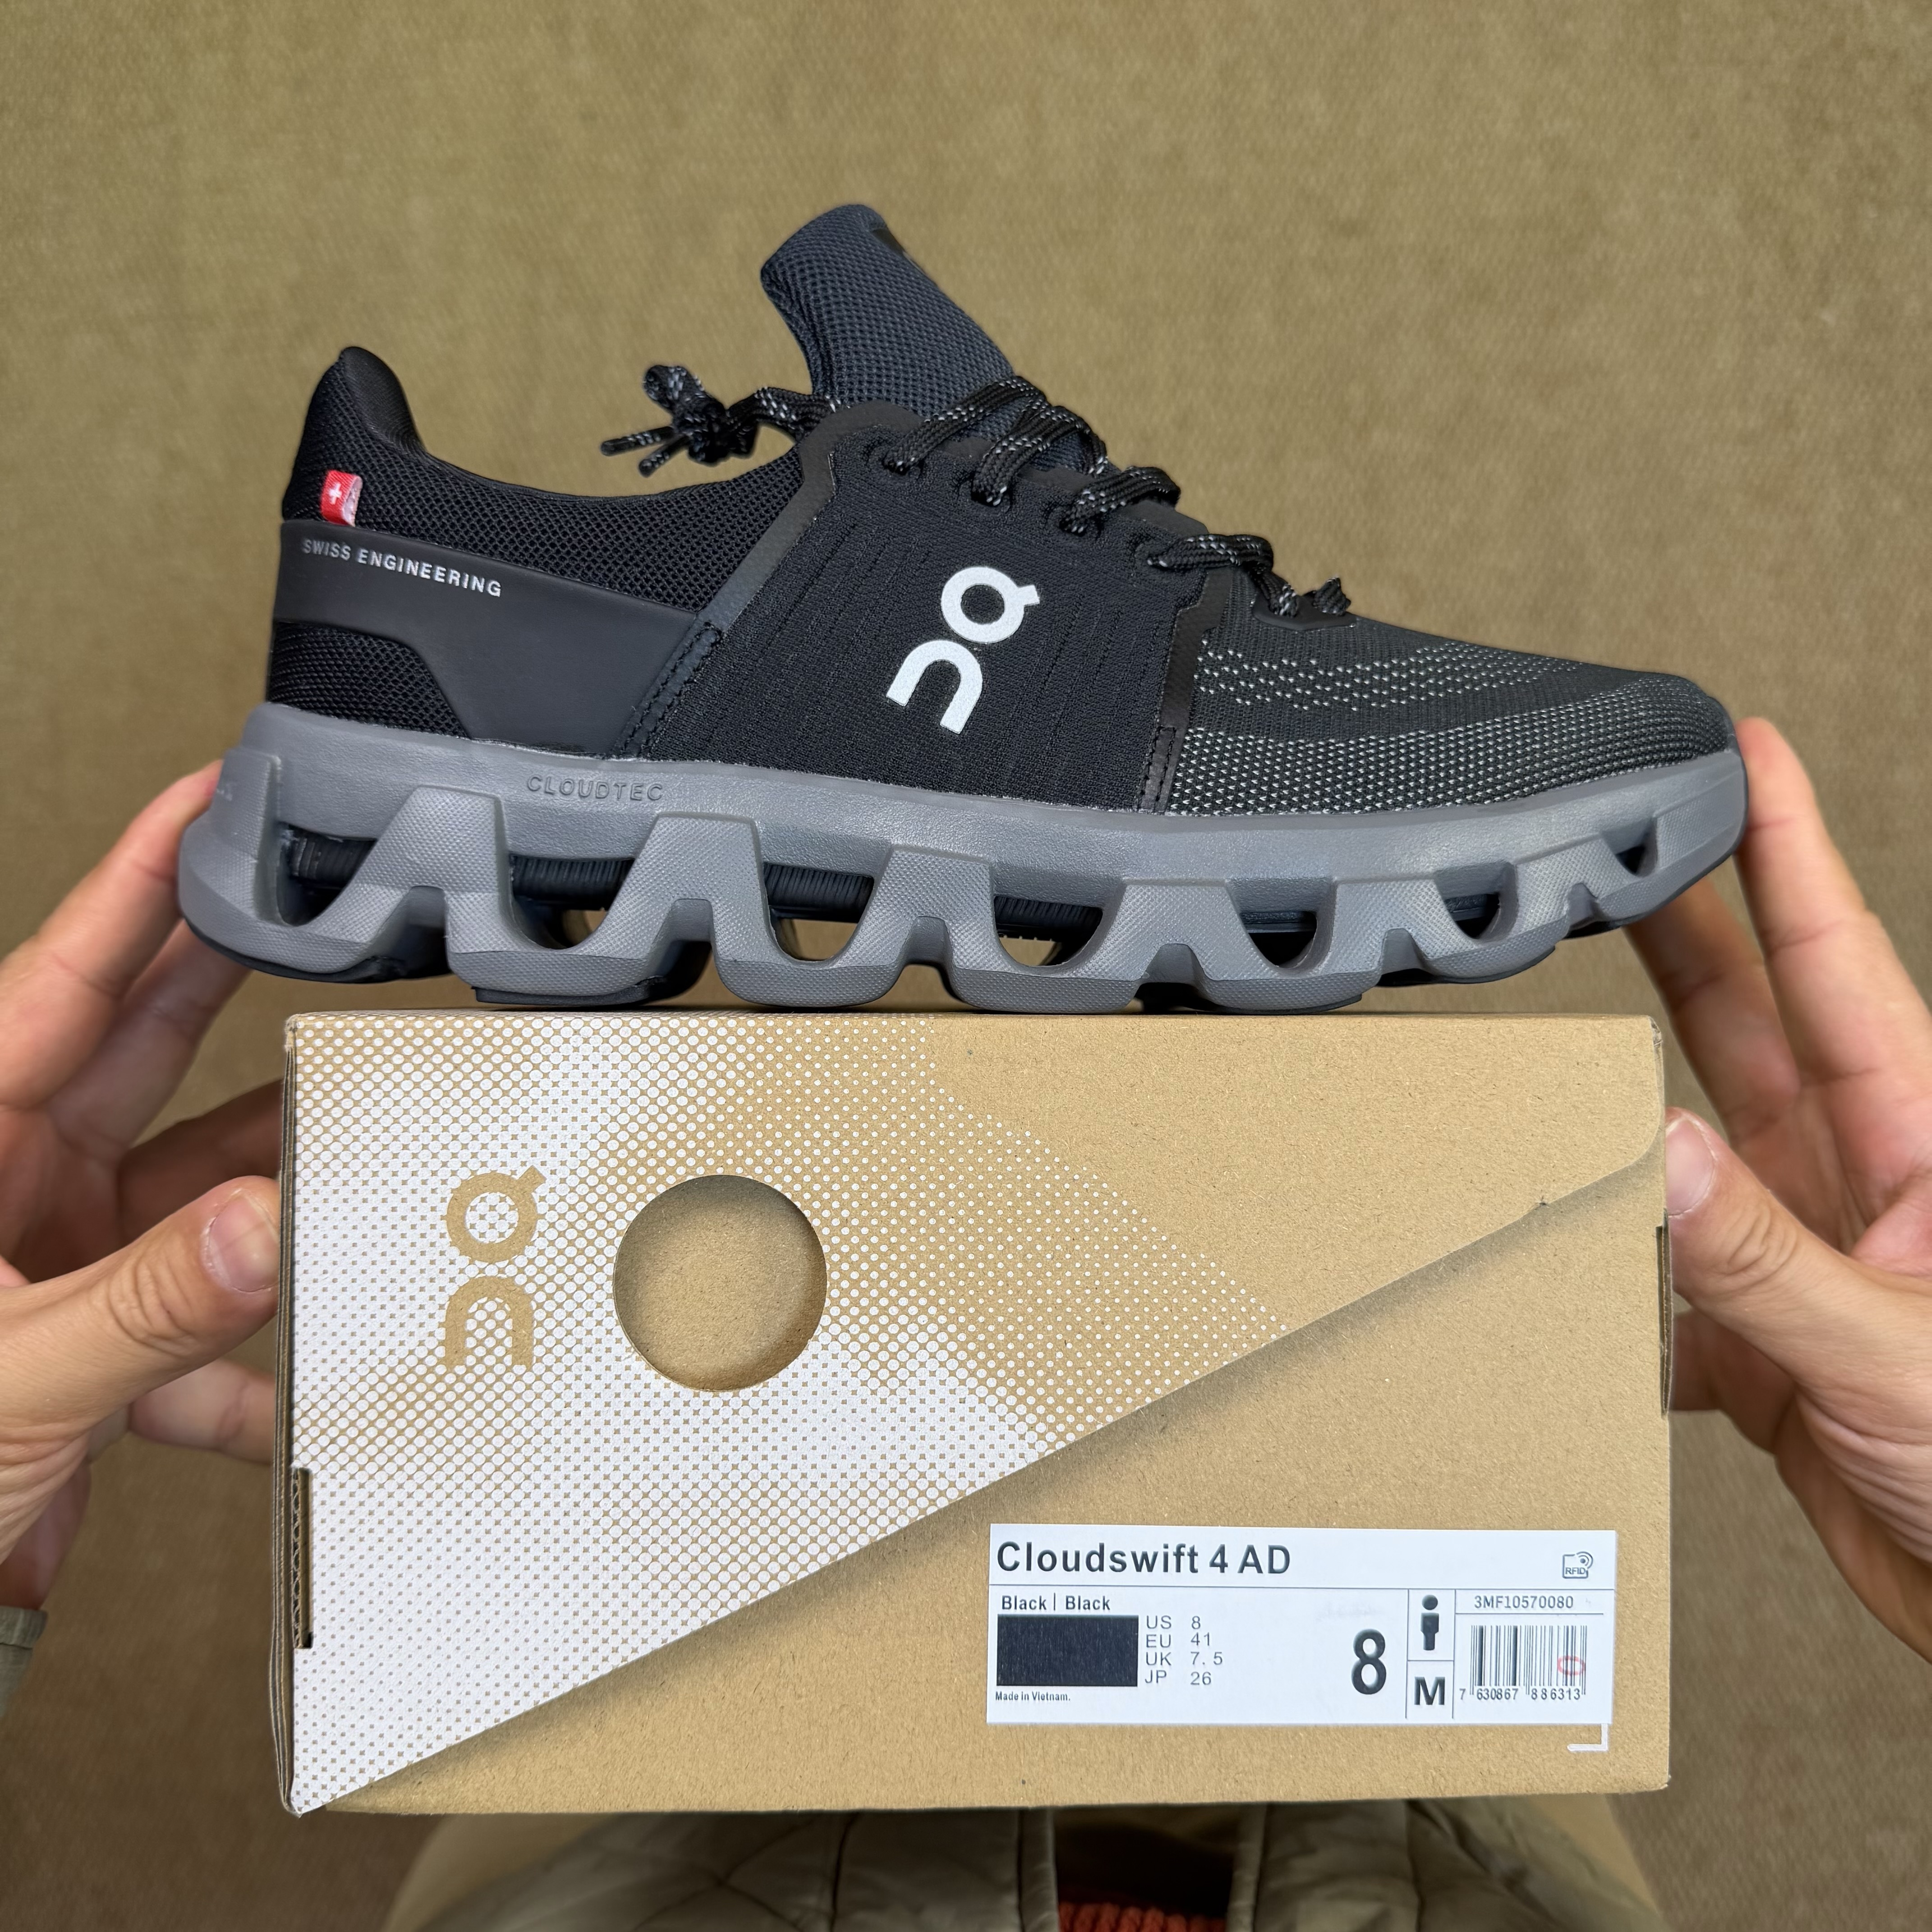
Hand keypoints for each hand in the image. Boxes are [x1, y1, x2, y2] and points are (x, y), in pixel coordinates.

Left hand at [0, 769, 279, 1608]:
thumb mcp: (3, 1382)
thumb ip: (139, 1308)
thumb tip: (261, 1228)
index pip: (61, 980)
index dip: (140, 881)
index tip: (211, 800)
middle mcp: (5, 1189)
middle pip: (141, 1053)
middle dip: (236, 990)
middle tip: (323, 917)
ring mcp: (50, 1265)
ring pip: (195, 1192)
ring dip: (278, 1197)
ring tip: (369, 1168)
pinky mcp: (89, 1347)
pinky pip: (197, 1328)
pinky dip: (256, 1359)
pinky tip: (311, 1381)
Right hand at [1630, 718, 1931, 1659]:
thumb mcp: (1896, 1356)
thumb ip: (1766, 1259)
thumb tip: (1656, 1150)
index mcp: (1919, 1143)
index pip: (1837, 960)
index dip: (1787, 848)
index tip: (1742, 752)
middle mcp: (1855, 1180)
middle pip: (1745, 1019)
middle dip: (1674, 926)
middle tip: (1611, 843)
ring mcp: (1802, 1254)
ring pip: (1686, 1140)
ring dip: (1617, 1099)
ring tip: (1543, 1046)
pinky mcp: (1758, 1336)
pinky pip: (1659, 1269)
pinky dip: (1606, 1264)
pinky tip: (1564, 1263)